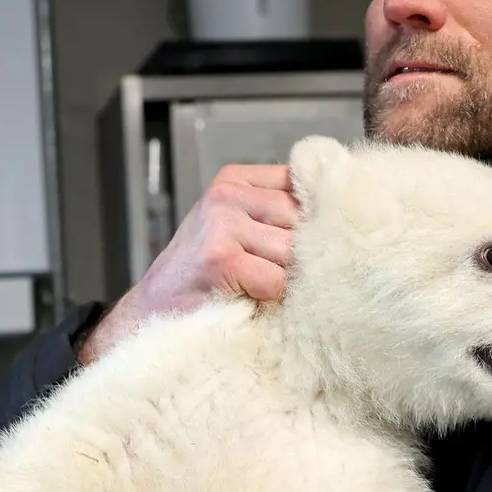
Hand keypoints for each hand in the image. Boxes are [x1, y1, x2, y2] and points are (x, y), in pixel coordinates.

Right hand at [81, 163, 297, 363]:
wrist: (153, 311)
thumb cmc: (203, 275)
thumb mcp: (236, 227)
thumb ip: (276, 214)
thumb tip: (338, 219)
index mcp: (235, 180)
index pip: (304, 183)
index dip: (313, 218)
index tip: (296, 243)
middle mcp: (227, 194)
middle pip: (302, 219)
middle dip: (297, 253)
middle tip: (269, 273)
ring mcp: (222, 223)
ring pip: (293, 251)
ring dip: (283, 278)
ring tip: (255, 285)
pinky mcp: (221, 258)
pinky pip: (277, 280)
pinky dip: (268, 297)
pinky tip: (244, 296)